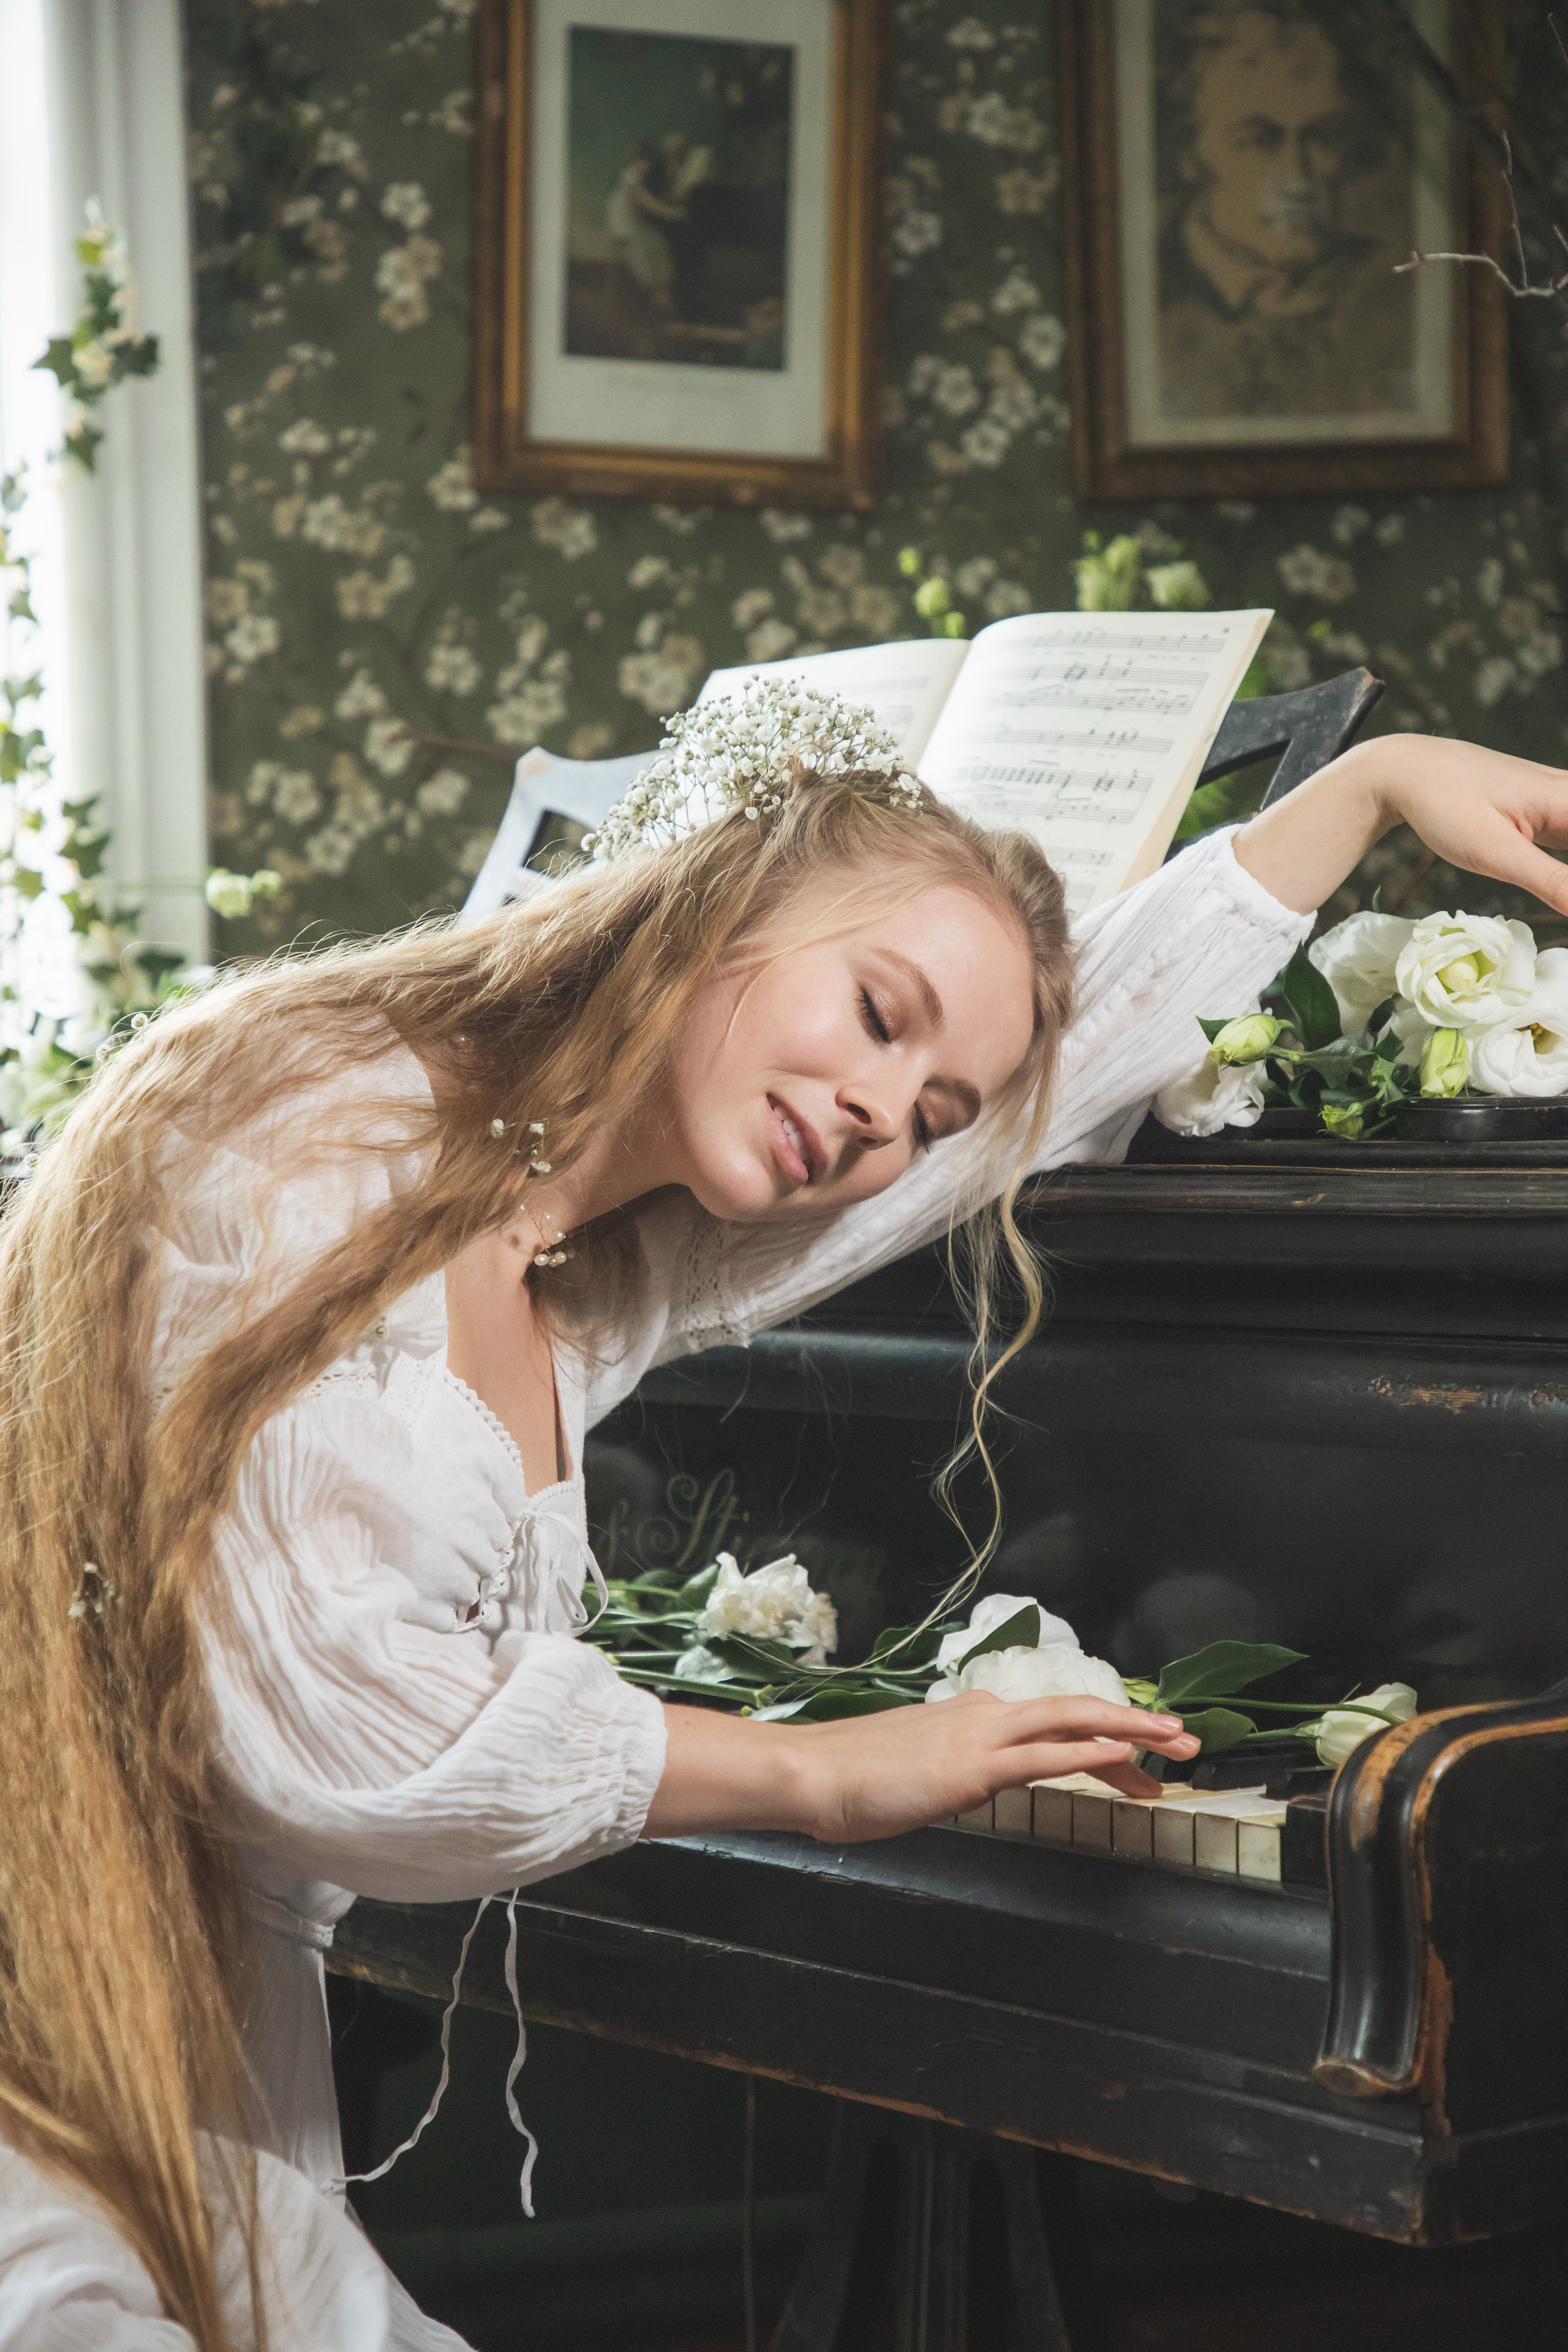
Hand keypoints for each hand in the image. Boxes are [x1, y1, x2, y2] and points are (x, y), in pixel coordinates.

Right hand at [643, 1695, 1200, 1844]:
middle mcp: (982, 1714)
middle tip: (1185, 1740)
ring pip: (1071, 1722)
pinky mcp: (973, 1766)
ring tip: (1173, 1747)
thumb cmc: (850, 1779)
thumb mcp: (913, 1771)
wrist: (812, 1773)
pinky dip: (1088, 1750)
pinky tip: (1120, 1756)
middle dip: (1136, 1724)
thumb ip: (950, 1773)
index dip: (1101, 1733)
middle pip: (1075, 1711)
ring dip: (1130, 1733)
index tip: (1138, 1752)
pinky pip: (1044, 1755)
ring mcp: (979, 1736)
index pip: (1050, 1722)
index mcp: (968, 1716)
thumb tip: (967, 1785)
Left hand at [1234, 734, 1567, 917]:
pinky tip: (1554, 888)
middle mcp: (1561, 791)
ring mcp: (1546, 798)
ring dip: (1565, 872)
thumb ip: (1550, 881)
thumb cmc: (1432, 801)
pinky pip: (1561, 837)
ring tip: (1558, 901)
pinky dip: (1560, 863)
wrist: (1388, 767)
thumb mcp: (1492, 850)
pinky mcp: (1526, 810)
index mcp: (1563, 796)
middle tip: (1565, 904)